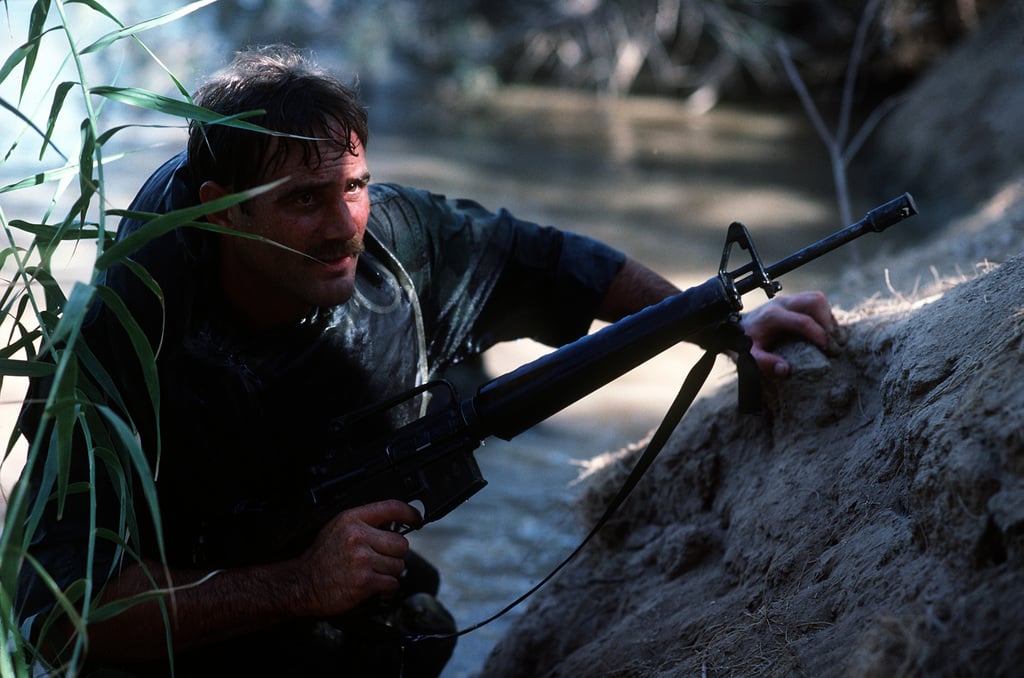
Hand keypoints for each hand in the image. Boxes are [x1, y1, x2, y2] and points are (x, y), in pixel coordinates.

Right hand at [294, 499, 422, 617]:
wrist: (303, 583)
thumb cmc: (322, 557)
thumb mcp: (338, 528)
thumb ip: (364, 522)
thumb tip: (394, 522)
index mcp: (352, 519)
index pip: (391, 508)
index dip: (409, 513)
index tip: (416, 519)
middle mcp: (358, 536)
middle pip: (401, 543)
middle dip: (395, 554)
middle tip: (380, 558)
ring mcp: (362, 560)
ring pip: (399, 565)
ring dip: (389, 572)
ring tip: (371, 572)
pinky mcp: (365, 581)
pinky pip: (392, 583)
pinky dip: (386, 586)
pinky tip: (372, 583)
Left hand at [740, 290, 838, 376]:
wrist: (734, 328)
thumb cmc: (743, 342)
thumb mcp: (748, 356)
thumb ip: (764, 363)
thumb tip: (785, 369)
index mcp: (772, 316)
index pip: (803, 321)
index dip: (820, 336)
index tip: (830, 351)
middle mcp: (781, 303)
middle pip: (815, 301)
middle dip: (829, 322)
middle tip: (834, 344)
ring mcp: (788, 300)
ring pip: (817, 299)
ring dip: (828, 317)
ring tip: (832, 338)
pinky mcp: (793, 301)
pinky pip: (815, 302)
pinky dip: (824, 315)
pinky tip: (824, 333)